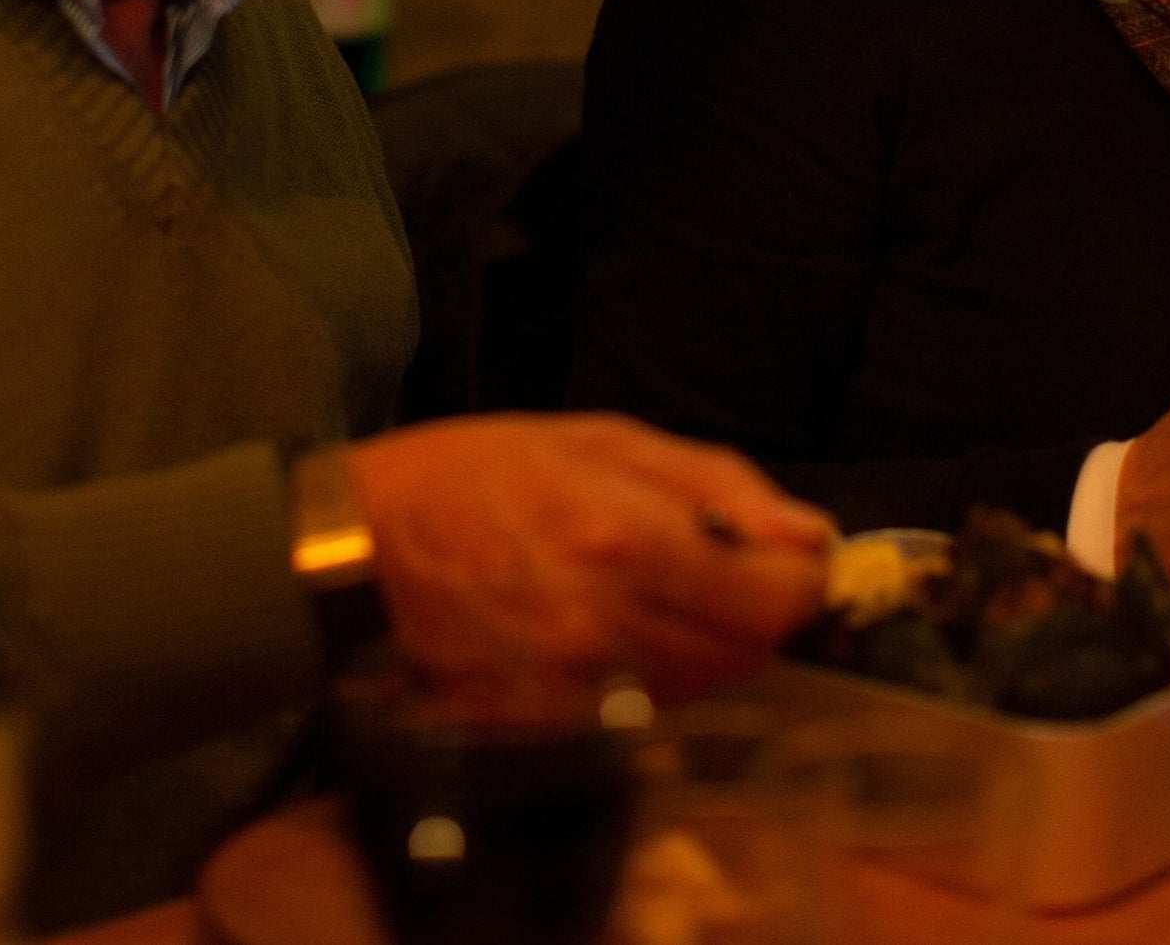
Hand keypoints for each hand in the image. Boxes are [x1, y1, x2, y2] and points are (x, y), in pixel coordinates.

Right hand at [348, 412, 831, 709]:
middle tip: (714, 560)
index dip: (800, 576)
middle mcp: (608, 626)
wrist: (359, 550)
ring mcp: (576, 691)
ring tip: (647, 584)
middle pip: (749, 651)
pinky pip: (646, 712)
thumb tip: (810, 533)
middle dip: (752, 606)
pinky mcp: (550, 729)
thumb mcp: (598, 438)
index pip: (774, 597)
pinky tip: (606, 623)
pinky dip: (652, 672)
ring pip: (704, 686)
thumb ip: (715, 484)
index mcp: (624, 538)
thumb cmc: (474, 475)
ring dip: (704, 639)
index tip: (791, 554)